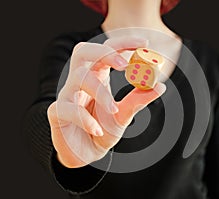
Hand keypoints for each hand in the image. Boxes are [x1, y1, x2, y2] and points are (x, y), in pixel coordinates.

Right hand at [47, 37, 165, 167]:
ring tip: (114, 109)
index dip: (123, 43)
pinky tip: (97, 130)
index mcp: (97, 76)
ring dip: (100, 91)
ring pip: (78, 77)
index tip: (144, 43)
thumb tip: (161, 86)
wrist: (86, 154)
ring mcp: (67, 95)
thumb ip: (138, 100)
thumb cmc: (103, 130)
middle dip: (104, 53)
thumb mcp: (124, 114)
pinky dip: (84, 118)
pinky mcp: (57, 112)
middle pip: (84, 51)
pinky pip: (68, 108)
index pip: (106, 49)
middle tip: (124, 65)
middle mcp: (80, 81)